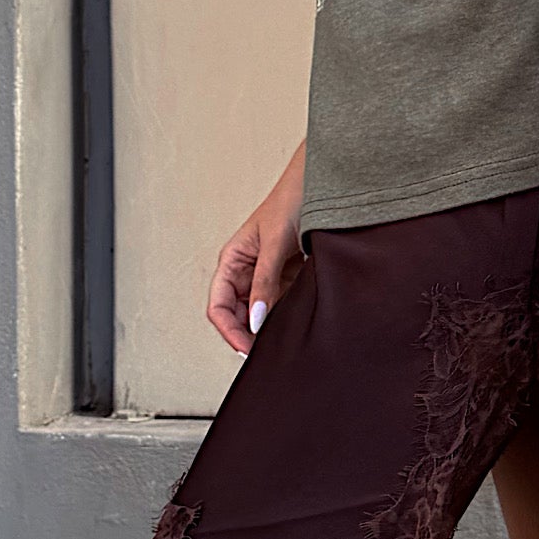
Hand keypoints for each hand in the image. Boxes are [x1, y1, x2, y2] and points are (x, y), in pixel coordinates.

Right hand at [207, 142, 306, 354]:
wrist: (320, 185)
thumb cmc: (291, 203)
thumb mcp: (275, 243)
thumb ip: (264, 281)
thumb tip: (256, 319)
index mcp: (232, 261)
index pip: (219, 307)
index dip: (229, 331)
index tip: (248, 348)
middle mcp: (245, 272)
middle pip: (237, 316)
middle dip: (248, 335)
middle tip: (269, 353)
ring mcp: (265, 277)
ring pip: (260, 314)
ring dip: (269, 329)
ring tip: (286, 342)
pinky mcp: (286, 279)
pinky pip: (281, 305)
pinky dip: (287, 318)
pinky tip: (298, 326)